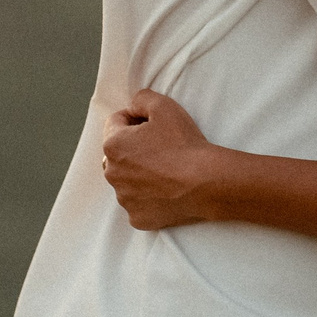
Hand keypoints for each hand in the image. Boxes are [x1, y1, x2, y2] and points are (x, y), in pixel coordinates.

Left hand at [103, 89, 217, 230]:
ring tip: (166, 169)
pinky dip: (148, 196)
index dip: (135, 118)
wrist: (205, 182)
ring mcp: (124, 198)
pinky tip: (167, 189)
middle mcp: (111, 173)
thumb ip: (141, 98)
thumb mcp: (163, 106)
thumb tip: (133, 107)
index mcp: (112, 145)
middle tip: (161, 147)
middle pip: (118, 153)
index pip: (115, 123)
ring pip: (127, 180)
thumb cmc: (183, 144)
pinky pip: (138, 202)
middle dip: (133, 147)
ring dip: (139, 173)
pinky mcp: (137, 218)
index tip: (153, 124)